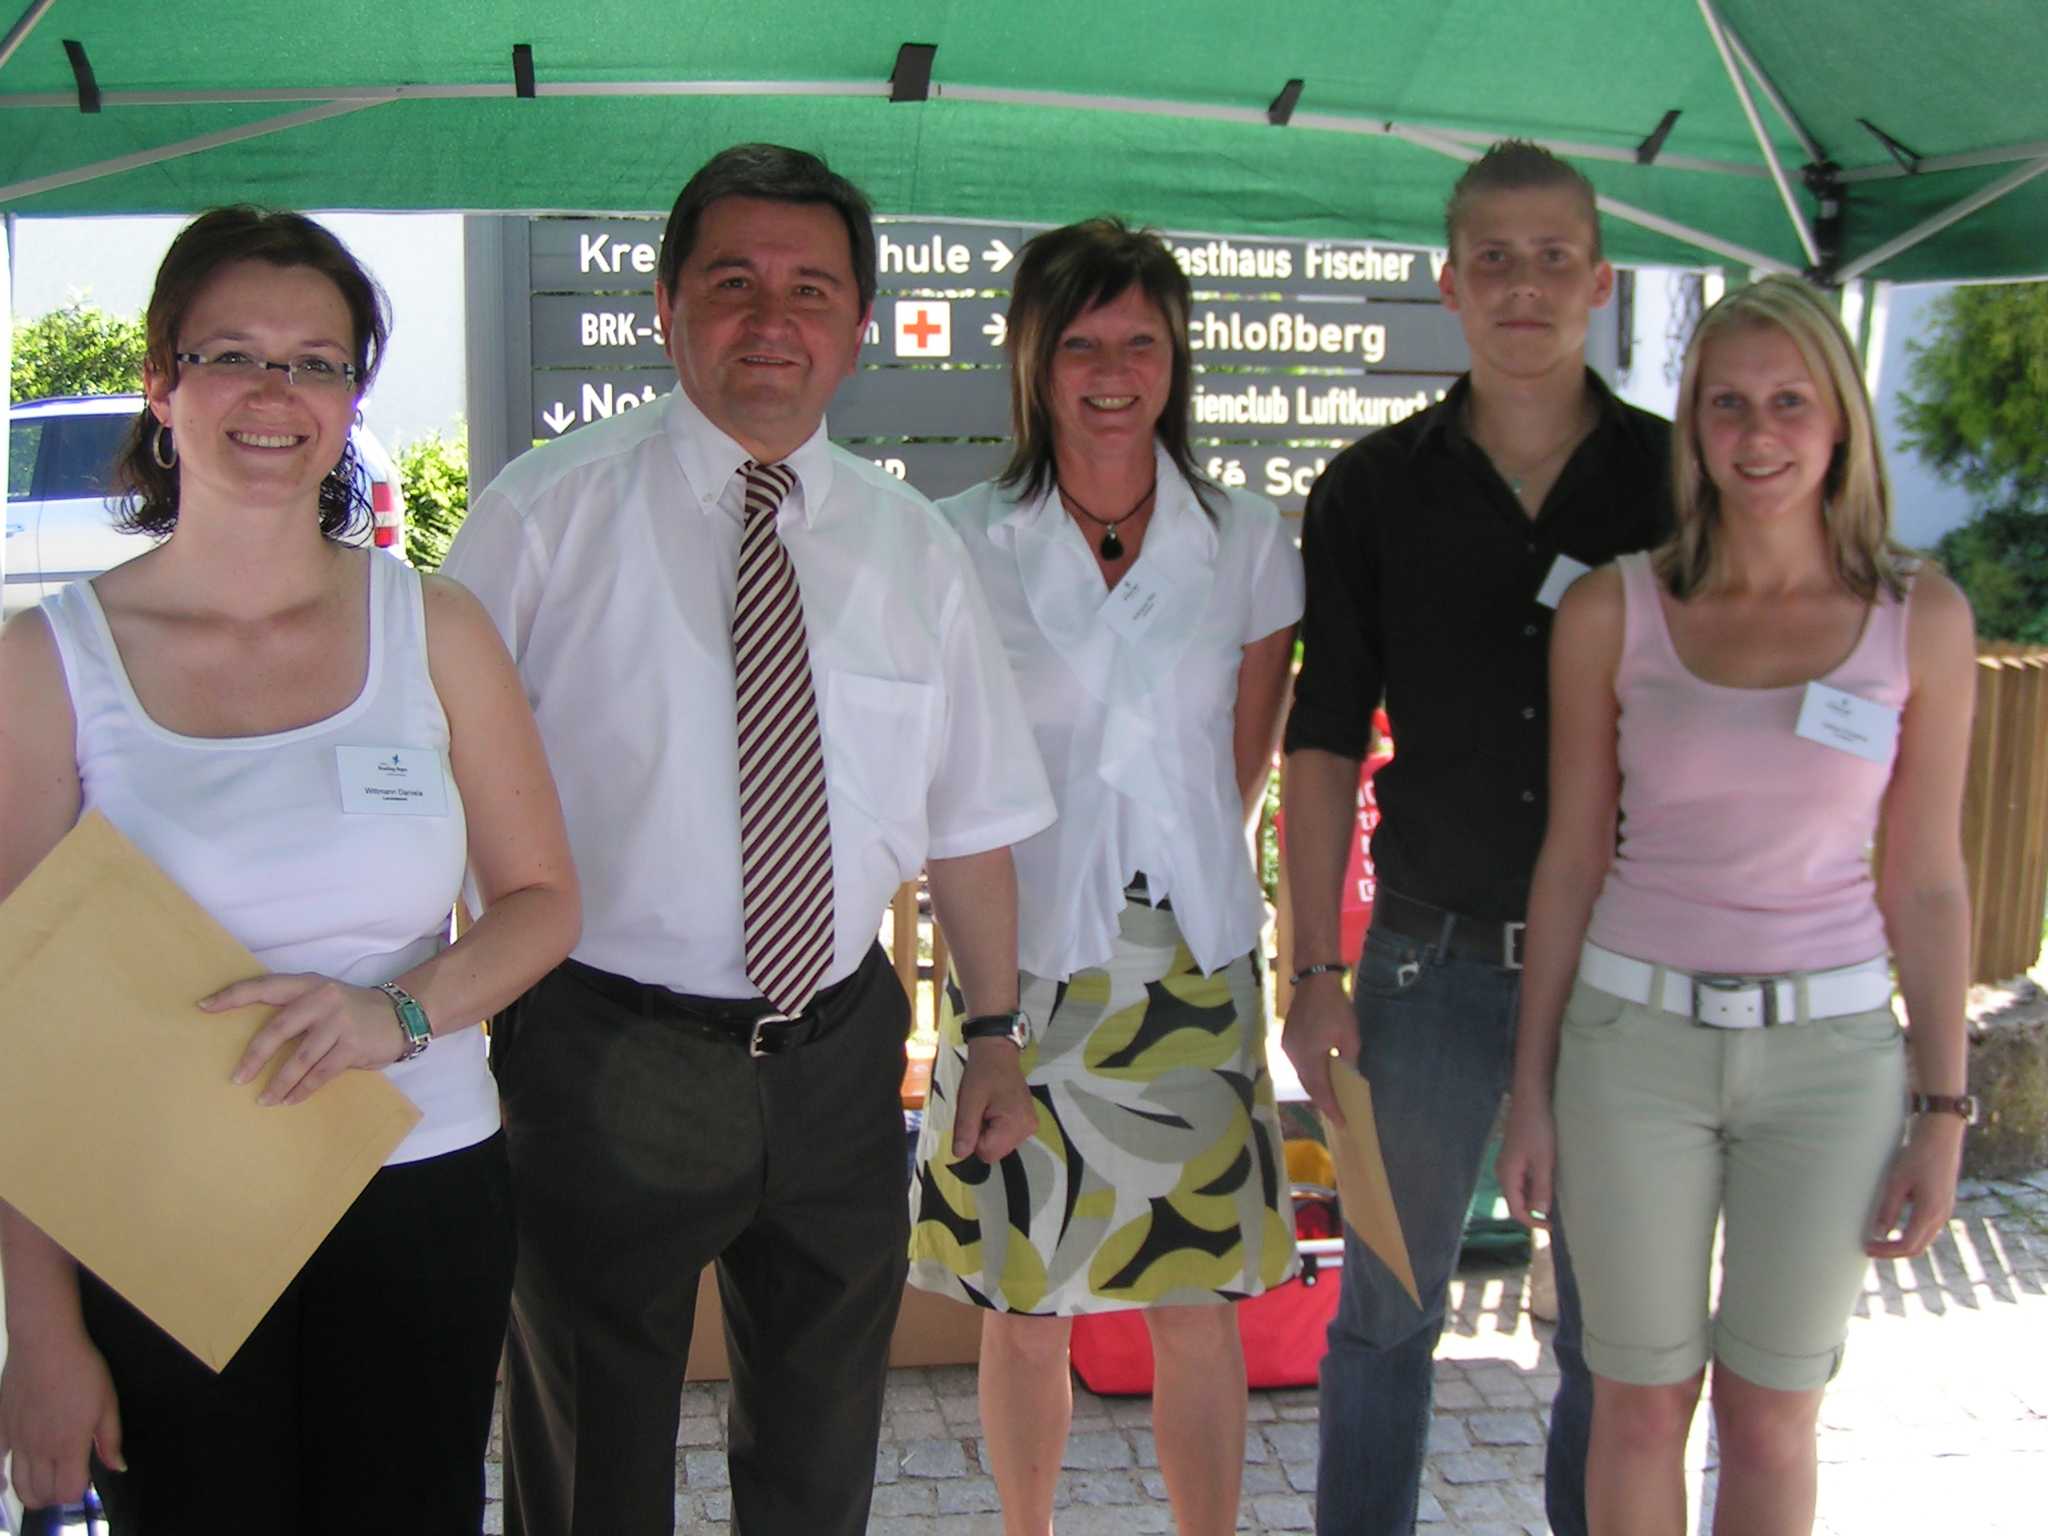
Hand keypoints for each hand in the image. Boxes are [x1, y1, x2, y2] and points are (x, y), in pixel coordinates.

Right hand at [0, 1328, 122, 1508]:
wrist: (44, 1344)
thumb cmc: (81, 1370)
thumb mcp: (107, 1402)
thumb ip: (110, 1440)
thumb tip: (117, 1466)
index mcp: (69, 1445)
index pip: (68, 1492)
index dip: (78, 1491)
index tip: (85, 1477)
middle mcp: (39, 1450)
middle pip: (42, 1495)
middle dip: (56, 1495)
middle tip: (66, 1479)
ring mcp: (16, 1442)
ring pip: (18, 1486)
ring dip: (32, 1492)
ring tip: (44, 1482)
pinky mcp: (0, 1429)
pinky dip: (1, 1478)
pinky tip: (7, 1480)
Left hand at [204, 973, 407, 1105]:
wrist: (399, 1015)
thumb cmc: (349, 1011)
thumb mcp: (322, 999)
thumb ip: (294, 1009)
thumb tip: (253, 1038)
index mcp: (308, 984)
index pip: (264, 987)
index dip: (233, 996)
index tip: (204, 1007)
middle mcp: (322, 999)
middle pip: (279, 1028)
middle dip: (255, 1056)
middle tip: (237, 1078)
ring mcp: (339, 1022)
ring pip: (300, 1057)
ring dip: (280, 1082)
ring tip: (264, 1099)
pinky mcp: (352, 1045)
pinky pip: (321, 1073)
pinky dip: (303, 1089)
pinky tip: (290, 1099)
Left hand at [950, 1039, 1037, 1163]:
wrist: (998, 1053)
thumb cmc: (982, 1073)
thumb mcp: (969, 1100)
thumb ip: (965, 1129)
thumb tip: (960, 1155)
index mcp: (1015, 1124)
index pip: (988, 1153)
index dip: (974, 1139)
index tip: (974, 1116)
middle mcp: (1027, 1129)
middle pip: (995, 1152)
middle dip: (981, 1136)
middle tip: (980, 1111)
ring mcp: (1029, 1126)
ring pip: (999, 1146)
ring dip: (988, 1132)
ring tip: (987, 1108)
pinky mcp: (1027, 1122)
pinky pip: (1005, 1137)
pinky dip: (996, 1128)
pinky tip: (994, 1109)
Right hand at [1282, 974, 1358, 1125]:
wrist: (1313, 981)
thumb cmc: (1334, 1007)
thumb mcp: (1350, 1036)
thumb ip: (1349, 1060)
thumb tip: (1349, 1073)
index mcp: (1309, 1058)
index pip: (1320, 1091)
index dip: (1331, 1108)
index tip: (1342, 1123)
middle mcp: (1294, 1056)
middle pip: (1308, 1086)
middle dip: (1322, 1101)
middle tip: (1336, 1115)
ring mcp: (1288, 1047)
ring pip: (1302, 1074)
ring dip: (1315, 1086)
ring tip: (1330, 1097)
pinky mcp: (1288, 1038)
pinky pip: (1298, 1062)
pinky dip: (1310, 1072)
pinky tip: (1320, 1074)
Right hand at [1498, 1094, 1556, 1230]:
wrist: (1531, 1099)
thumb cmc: (1538, 1129)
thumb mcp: (1544, 1161)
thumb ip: (1541, 1188)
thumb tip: (1540, 1214)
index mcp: (1507, 1175)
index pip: (1515, 1209)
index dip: (1532, 1222)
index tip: (1551, 1228)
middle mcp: (1503, 1172)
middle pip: (1515, 1201)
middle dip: (1533, 1213)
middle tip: (1555, 1219)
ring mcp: (1508, 1163)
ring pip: (1519, 1191)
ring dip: (1534, 1200)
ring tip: (1553, 1203)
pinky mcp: (1515, 1156)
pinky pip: (1522, 1180)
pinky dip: (1534, 1187)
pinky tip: (1547, 1184)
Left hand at [1866, 1115, 1964, 1259]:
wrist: (1941, 1136)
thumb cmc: (1917, 1155)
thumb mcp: (1897, 1181)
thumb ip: (1888, 1209)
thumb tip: (1879, 1233)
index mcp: (1930, 1212)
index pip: (1908, 1246)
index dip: (1886, 1251)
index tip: (1866, 1247)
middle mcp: (1942, 1216)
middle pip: (1918, 1247)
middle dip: (1893, 1251)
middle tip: (1870, 1247)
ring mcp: (1945, 1210)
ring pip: (1923, 1238)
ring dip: (1902, 1242)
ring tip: (1878, 1237)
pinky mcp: (1944, 1203)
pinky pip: (1926, 1226)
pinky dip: (1910, 1231)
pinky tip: (1893, 1222)